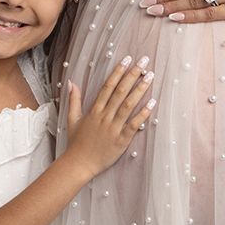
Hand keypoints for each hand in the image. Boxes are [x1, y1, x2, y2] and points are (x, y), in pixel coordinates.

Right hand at [65, 57, 154, 175]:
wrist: (79, 165)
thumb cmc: (76, 143)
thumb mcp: (72, 119)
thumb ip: (74, 100)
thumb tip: (71, 82)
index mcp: (94, 110)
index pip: (108, 86)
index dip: (118, 72)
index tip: (127, 59)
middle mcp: (104, 117)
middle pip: (120, 91)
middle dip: (132, 75)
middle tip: (144, 62)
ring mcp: (113, 128)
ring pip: (128, 105)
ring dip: (140, 90)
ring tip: (150, 77)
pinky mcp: (121, 140)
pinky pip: (133, 125)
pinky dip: (143, 114)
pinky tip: (152, 103)